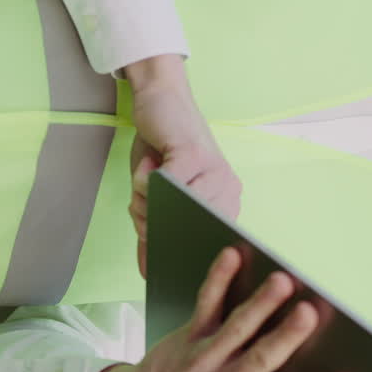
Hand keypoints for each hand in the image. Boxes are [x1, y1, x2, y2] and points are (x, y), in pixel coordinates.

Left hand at [80, 247, 342, 371]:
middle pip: (260, 360)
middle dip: (286, 336)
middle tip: (310, 314)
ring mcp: (206, 358)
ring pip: (236, 328)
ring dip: (260, 304)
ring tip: (282, 282)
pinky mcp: (190, 334)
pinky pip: (205, 303)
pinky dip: (217, 279)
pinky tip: (232, 256)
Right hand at [126, 55, 241, 277]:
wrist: (160, 99)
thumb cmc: (161, 149)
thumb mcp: (156, 196)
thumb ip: (154, 230)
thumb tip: (148, 273)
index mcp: (225, 204)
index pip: (204, 244)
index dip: (178, 250)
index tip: (161, 257)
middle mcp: (228, 191)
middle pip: (180, 230)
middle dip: (150, 222)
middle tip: (144, 197)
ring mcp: (214, 173)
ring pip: (168, 209)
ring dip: (144, 198)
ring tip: (148, 174)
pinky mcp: (194, 155)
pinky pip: (160, 185)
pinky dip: (144, 179)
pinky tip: (150, 160)